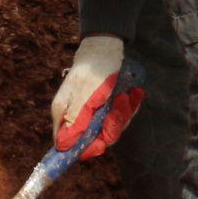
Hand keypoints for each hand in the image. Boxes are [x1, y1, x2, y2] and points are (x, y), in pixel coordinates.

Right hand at [50, 35, 139, 158]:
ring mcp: (95, 112)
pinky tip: (135, 92)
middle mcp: (79, 117)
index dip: (87, 149)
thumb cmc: (92, 71)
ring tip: (126, 94)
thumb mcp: (84, 96)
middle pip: (97, 138)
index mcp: (65, 116)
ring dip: (123, 113)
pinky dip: (130, 105)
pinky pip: (122, 115)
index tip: (102, 142)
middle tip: (118, 108)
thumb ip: (75, 120)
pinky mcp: (109, 106)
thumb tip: (62, 146)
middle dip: (112, 126)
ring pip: (112, 127)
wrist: (105, 49)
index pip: (71, 145)